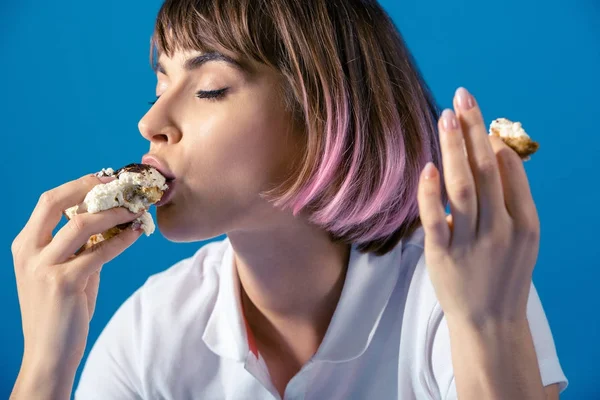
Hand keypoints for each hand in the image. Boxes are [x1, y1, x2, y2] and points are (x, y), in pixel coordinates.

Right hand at [11, 174, 142, 394]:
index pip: (48, 201)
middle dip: (89, 187)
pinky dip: (122, 239)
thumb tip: (111, 221)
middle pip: (54, 201)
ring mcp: (43, 267)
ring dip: (113, 213)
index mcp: (25, 245)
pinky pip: (100, 252)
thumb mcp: (65, 270)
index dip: (78, 185)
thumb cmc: (61, 310)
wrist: (50, 352)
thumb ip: (80, 246)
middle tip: (119, 186)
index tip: (106, 178)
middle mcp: (28, 252)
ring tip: (135, 210)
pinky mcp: (63, 284)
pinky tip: (137, 233)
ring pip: (81, 223)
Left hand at [417, 87, 539, 326]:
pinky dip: (432, 193)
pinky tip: (428, 167)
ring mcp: (471, 243)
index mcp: (524, 222)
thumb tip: (496, 149)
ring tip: (447, 117)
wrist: (490, 322)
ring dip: (455, 150)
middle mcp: (501, 230)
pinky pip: (436, 220)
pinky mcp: (443, 256)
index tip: (475, 112)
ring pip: (463, 188)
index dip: (490, 138)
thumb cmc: (503, 273)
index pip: (508, 170)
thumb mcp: (522, 236)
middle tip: (462, 97)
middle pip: (486, 170)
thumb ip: (513, 195)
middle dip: (473, 130)